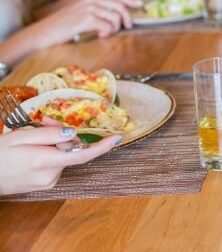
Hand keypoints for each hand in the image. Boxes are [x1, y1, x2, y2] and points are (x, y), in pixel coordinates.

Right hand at [0, 117, 119, 194]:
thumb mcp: (21, 137)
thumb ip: (49, 134)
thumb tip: (73, 133)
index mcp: (45, 163)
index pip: (81, 155)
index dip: (101, 147)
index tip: (117, 138)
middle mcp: (51, 176)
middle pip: (70, 149)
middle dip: (61, 133)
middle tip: (41, 121)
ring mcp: (48, 182)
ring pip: (63, 155)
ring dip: (54, 143)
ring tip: (31, 136)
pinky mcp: (45, 184)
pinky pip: (55, 163)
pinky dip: (50, 152)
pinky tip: (33, 149)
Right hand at [34, 0, 139, 45]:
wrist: (46, 31)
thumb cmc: (65, 24)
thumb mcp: (83, 12)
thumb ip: (99, 10)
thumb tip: (118, 16)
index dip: (130, 1)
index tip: (139, 5)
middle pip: (120, 6)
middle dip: (127, 18)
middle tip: (127, 26)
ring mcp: (89, 7)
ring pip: (115, 18)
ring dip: (114, 28)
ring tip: (106, 33)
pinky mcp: (87, 18)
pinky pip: (107, 27)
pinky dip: (106, 33)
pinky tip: (99, 36)